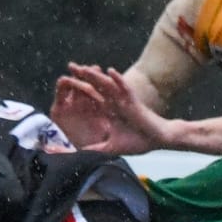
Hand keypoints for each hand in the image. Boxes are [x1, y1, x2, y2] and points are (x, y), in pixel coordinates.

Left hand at [52, 63, 174, 155]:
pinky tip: (110, 71)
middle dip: (83, 76)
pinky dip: (118, 79)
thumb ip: (96, 149)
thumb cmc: (138, 142)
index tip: (64, 84)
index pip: (91, 98)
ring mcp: (124, 100)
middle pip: (96, 87)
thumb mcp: (111, 147)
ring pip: (107, 85)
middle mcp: (114, 103)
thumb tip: (79, 154)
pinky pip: (125, 88)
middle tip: (70, 66)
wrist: (157, 140)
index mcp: (108, 111)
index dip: (78, 90)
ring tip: (84, 67)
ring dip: (96, 75)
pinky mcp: (134, 101)